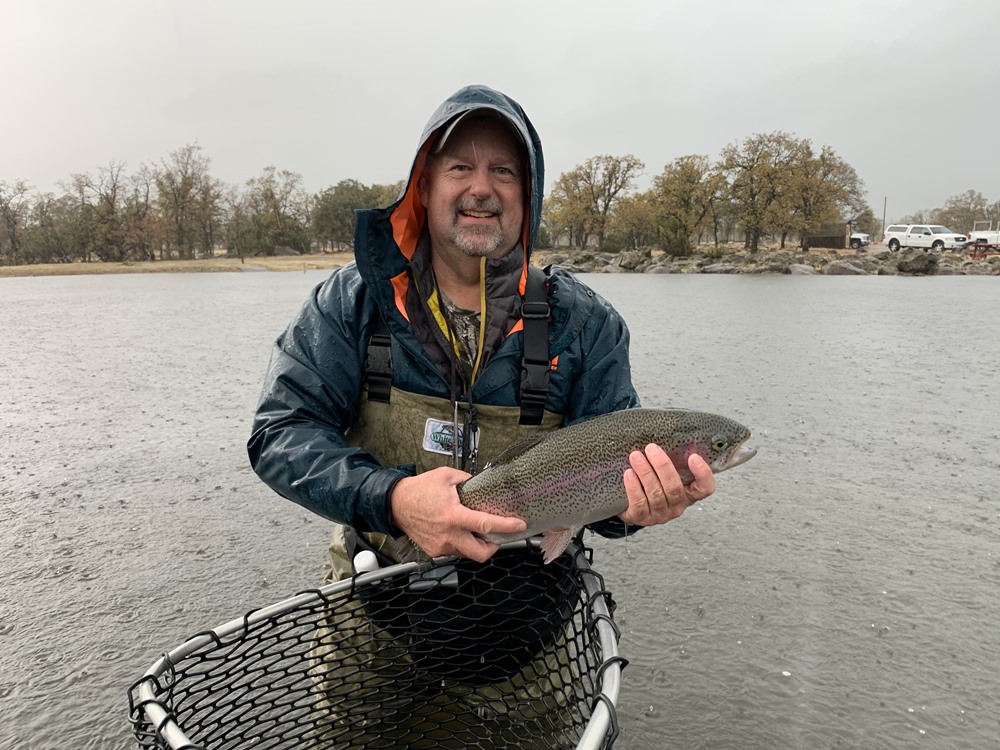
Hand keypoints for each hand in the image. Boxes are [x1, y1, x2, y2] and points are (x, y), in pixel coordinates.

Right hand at [389, 467, 527, 562]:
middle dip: (493, 547)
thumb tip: (483, 486)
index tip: (519, 525)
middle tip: (497, 536)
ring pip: (467, 553)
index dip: (506, 526)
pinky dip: (461, 544)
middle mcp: (448, 535)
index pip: (485, 524)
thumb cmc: (420, 489)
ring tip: (475, 530)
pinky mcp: (434, 552)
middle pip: (480, 553)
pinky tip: (458, 532)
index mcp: (453, 516)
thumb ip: (468, 481)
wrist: (396, 504)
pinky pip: (454, 551)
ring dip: (475, 544)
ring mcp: (440, 546)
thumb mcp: (447, 476)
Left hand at [618, 445, 715, 525]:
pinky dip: (634, 487)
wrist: (629, 502)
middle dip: (662, 466)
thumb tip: (668, 430)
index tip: (693, 456)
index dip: (703, 474)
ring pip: (655, 494)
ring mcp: (660, 514)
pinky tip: (628, 474)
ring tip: (635, 456)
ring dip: (645, 473)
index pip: (705, 488)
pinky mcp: (642, 518)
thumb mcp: (665, 471)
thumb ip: (673, 457)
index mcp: (689, 493)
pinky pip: (639, 504)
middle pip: (674, 488)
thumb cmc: (653, 480)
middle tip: (651, 448)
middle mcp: (677, 506)